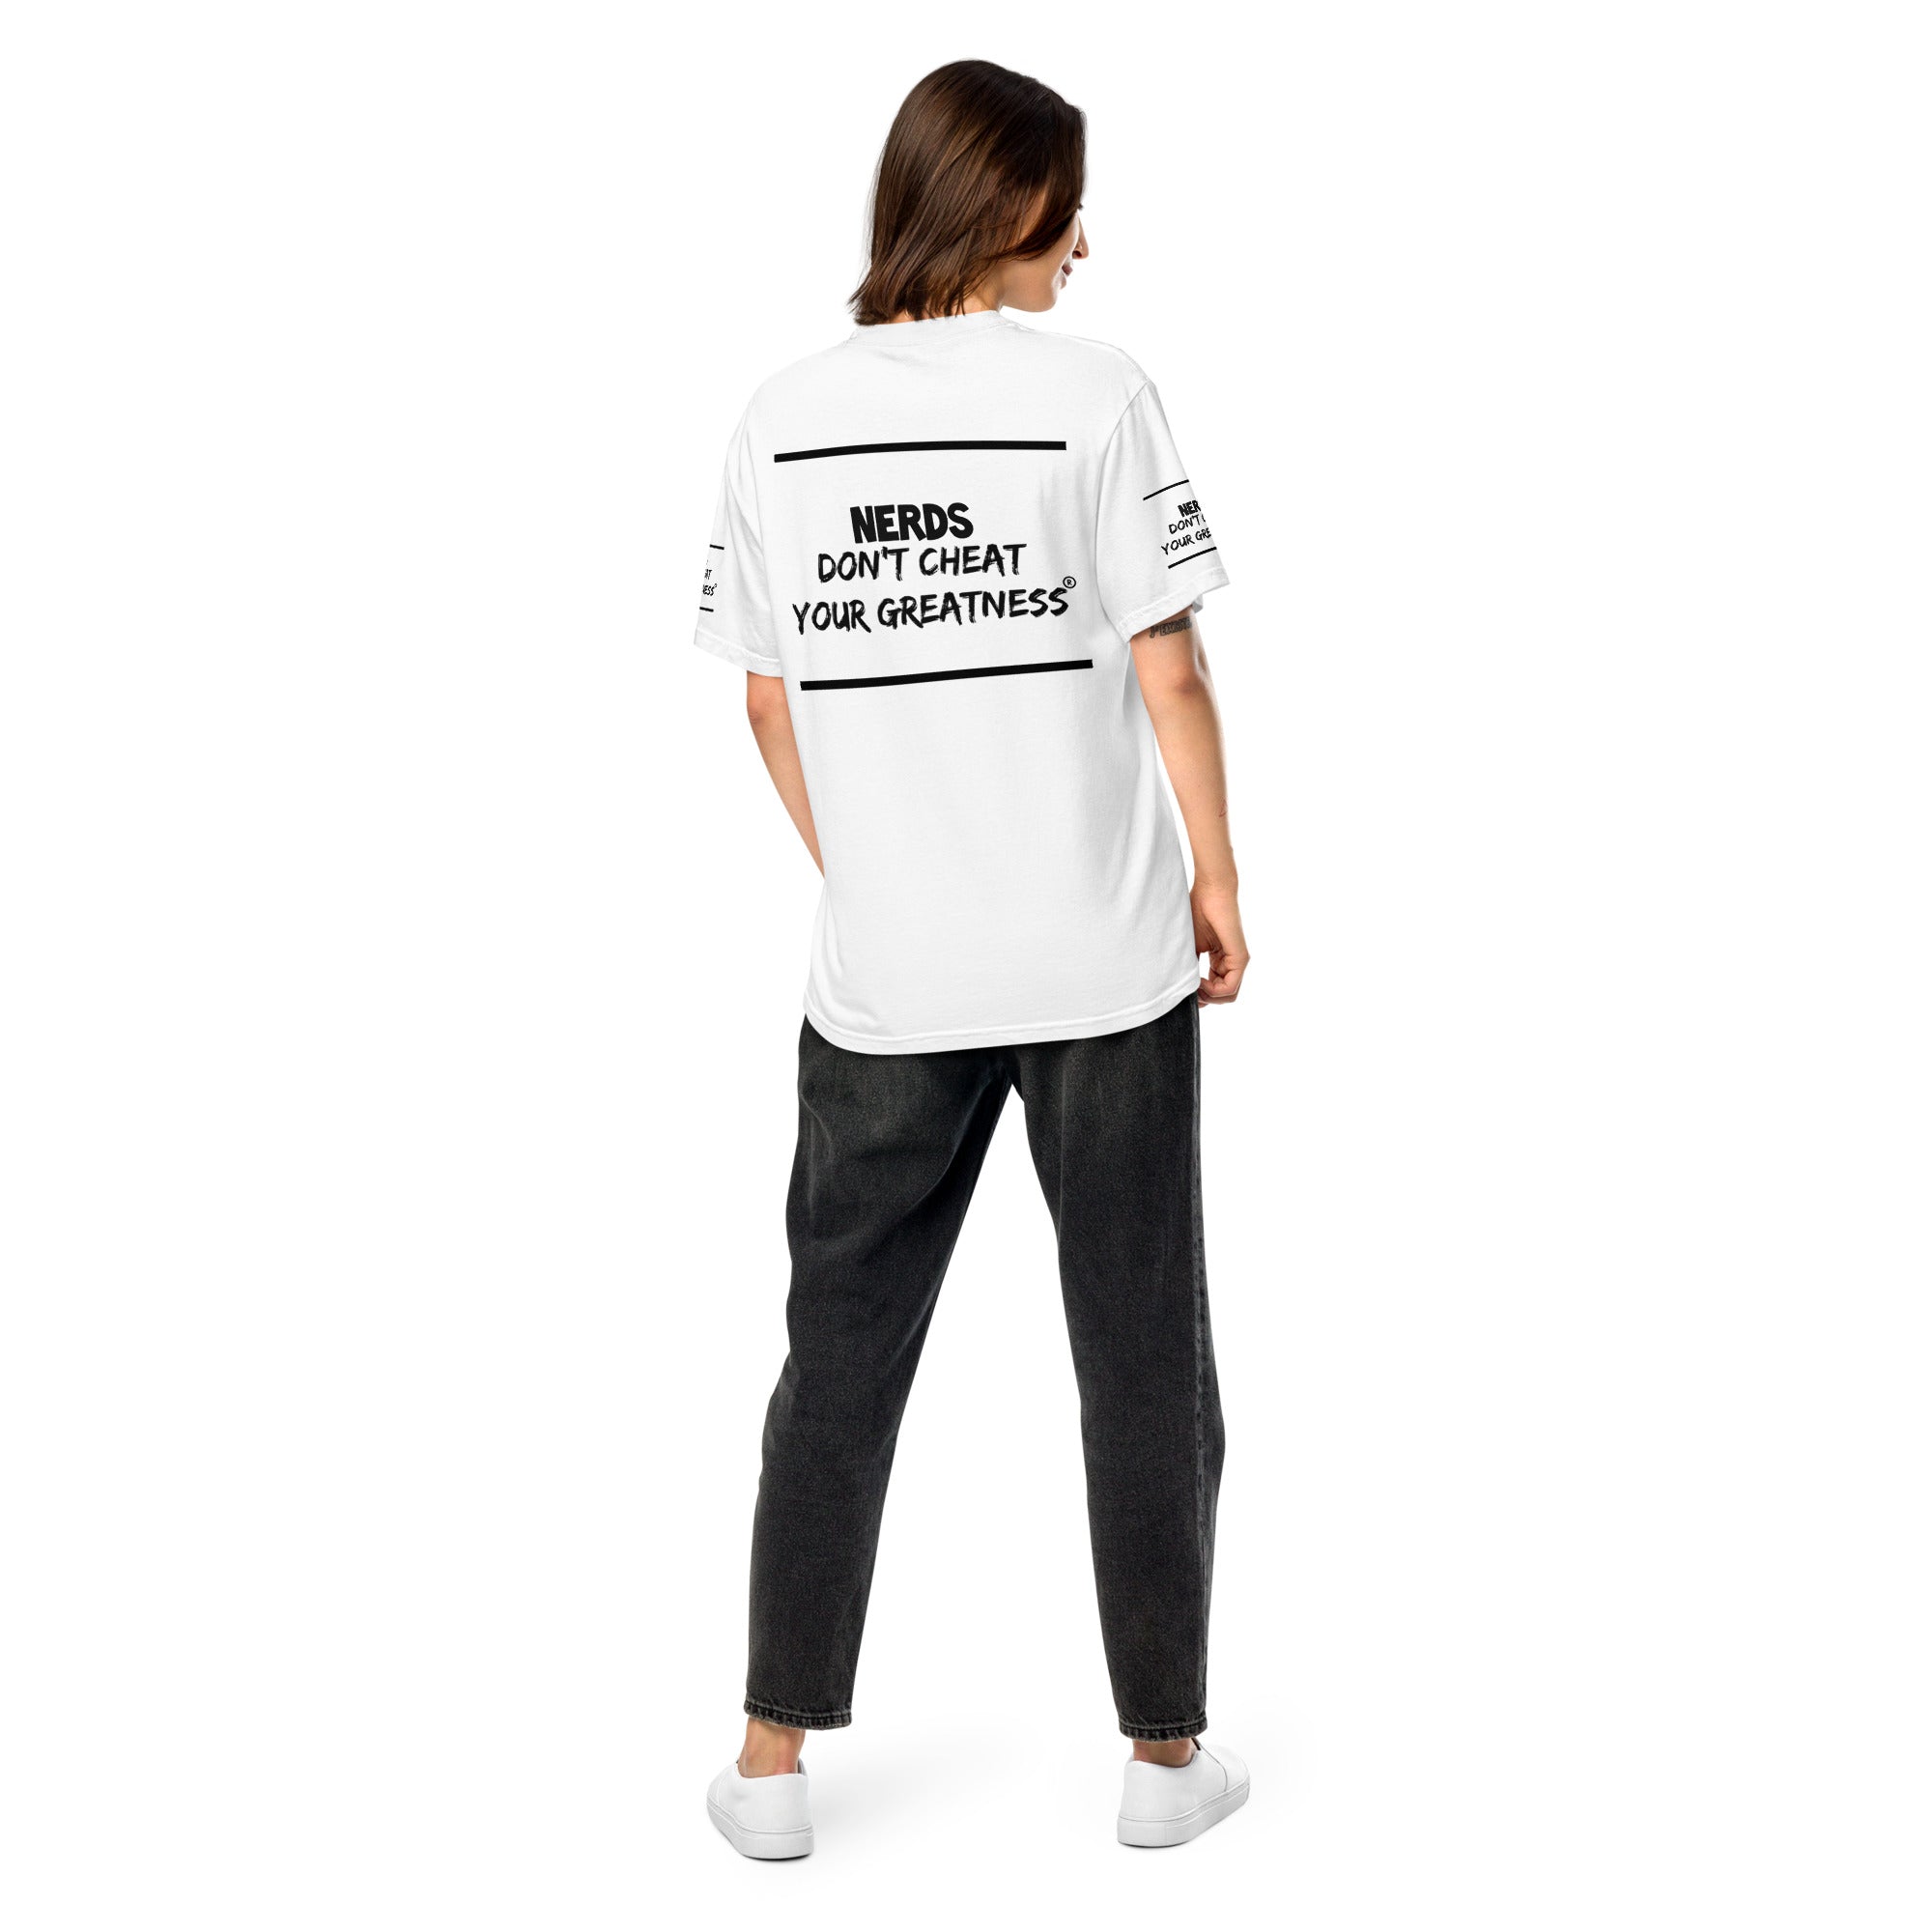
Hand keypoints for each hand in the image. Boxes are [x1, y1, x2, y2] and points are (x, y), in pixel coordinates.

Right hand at [1191, 879, 1248, 1005]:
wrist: (1210, 891)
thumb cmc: (1197, 911)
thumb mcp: (1188, 946)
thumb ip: (1189, 966)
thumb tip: (1180, 987)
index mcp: (1220, 959)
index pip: (1215, 989)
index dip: (1200, 996)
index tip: (1184, 989)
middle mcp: (1232, 962)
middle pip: (1223, 997)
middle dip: (1204, 999)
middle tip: (1188, 992)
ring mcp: (1238, 961)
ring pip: (1228, 995)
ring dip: (1208, 996)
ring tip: (1193, 985)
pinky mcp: (1241, 957)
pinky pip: (1231, 987)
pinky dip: (1214, 991)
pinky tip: (1199, 981)